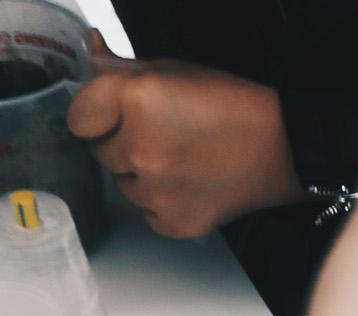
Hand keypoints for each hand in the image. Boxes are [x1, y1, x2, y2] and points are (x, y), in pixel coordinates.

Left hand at [67, 38, 303, 237]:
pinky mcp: (171, 222)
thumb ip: (122, 67)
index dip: (95, 113)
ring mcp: (156, 192)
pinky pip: (145, 212)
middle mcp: (141, 149)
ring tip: (179, 159)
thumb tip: (89, 50)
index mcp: (138, 101)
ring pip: (123, 185)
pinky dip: (160, 201)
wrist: (279, 149)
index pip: (78, 117)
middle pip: (100, 153)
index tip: (111, 113)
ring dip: (140, 173)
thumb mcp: (172, 71)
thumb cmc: (231, 106)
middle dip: (120, 142)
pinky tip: (188, 183)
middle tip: (161, 133)